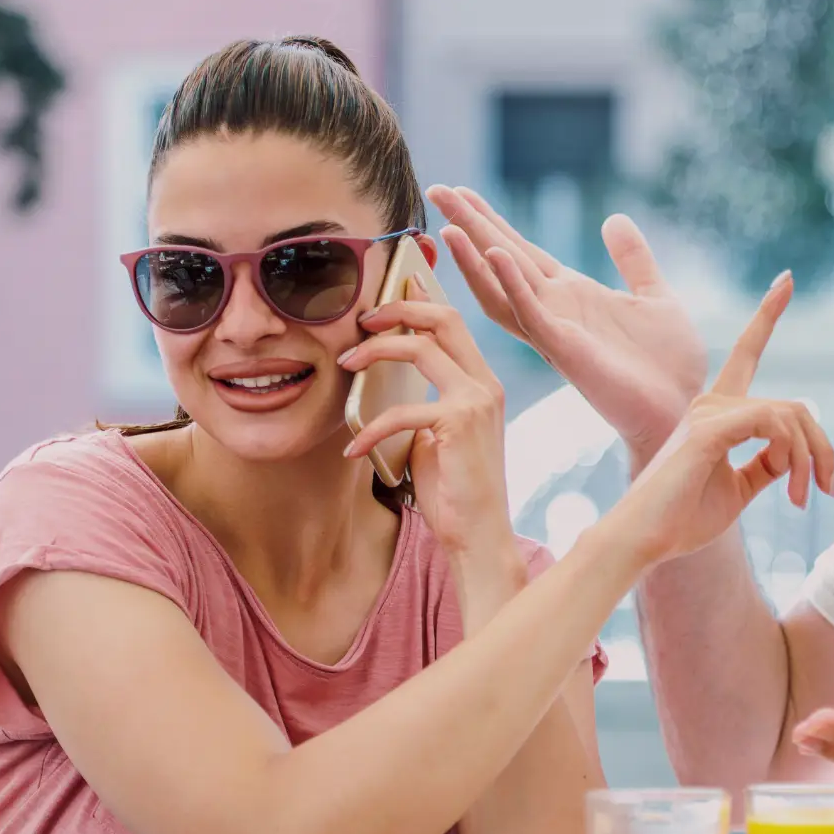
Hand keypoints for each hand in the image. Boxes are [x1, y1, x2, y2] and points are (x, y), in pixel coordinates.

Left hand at [341, 276, 511, 557]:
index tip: (382, 298)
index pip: (452, 322)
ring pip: (420, 348)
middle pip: (442, 317)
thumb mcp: (434, 437)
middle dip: (397, 309)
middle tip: (361, 320)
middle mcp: (486, 384)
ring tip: (346, 366)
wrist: (478, 536)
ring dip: (375, 352)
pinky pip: (402, 408)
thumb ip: (421, 404)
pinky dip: (370, 428)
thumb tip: (381, 382)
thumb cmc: (454, 491)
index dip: (416, 301)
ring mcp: (477, 401)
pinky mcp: (460, 424)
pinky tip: (352, 450)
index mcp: (482, 383)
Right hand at [427, 185, 706, 462]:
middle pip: (500, 260)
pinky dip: (513, 285)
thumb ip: (632, 259)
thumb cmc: (668, 363)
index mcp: (572, 295)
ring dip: (475, 257)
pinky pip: (531, 314)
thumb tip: (614, 219)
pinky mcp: (566, 351)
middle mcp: (554, 311)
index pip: (520, 251)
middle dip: (470, 225)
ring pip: (502, 290)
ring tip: (450, 226)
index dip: (491, 220)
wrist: (683, 407)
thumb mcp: (653, 295)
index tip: (461, 192)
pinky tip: (497, 256)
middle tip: (436, 190)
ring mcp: (555, 331)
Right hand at [602, 272, 833, 563]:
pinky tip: (787, 483)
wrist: (644, 542)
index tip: (785, 280)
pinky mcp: (708, 429)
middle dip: (821, 449)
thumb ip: (765, 466)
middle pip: (793, 405)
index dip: (765, 316)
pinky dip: (791, 453)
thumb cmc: (682, 521)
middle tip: (825, 490)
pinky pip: (771, 422)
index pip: (746, 353)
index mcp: (716, 412)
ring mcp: (708, 412)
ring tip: (800, 498)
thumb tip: (794, 456)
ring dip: (809, 460)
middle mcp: (711, 403)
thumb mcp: (738, 490)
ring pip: (789, 415)